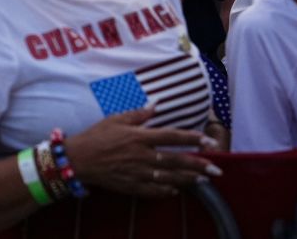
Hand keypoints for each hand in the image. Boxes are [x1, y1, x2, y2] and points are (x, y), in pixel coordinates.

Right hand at [67, 107, 220, 197]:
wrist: (79, 159)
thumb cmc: (96, 136)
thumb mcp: (116, 119)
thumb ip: (138, 114)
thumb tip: (156, 104)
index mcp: (140, 137)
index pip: (171, 137)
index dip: (191, 138)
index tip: (207, 141)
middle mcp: (143, 156)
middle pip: (176, 161)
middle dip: (199, 164)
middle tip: (217, 168)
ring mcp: (138, 173)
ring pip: (170, 178)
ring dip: (189, 179)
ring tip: (204, 180)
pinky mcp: (132, 186)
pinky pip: (154, 191)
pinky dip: (167, 191)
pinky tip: (177, 190)